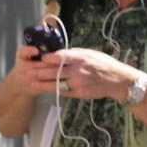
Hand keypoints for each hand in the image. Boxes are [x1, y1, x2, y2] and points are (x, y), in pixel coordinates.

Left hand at [21, 46, 136, 99]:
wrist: (119, 80)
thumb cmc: (104, 64)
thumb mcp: (90, 53)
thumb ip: (74, 54)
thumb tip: (57, 53)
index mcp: (80, 58)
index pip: (58, 57)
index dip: (46, 58)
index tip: (37, 58)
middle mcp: (78, 71)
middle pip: (53, 71)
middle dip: (38, 72)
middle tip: (27, 72)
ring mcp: (79, 83)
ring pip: (56, 84)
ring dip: (41, 84)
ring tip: (30, 83)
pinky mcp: (80, 93)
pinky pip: (64, 91)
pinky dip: (55, 90)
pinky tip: (46, 89)